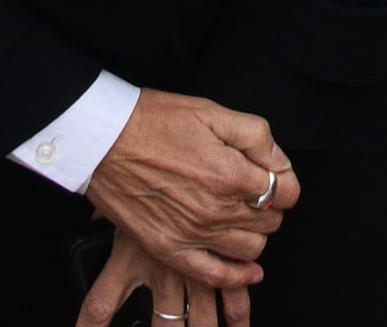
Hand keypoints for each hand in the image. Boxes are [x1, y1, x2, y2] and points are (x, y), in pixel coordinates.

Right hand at [82, 92, 288, 308]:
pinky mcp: (170, 249)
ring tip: (240, 216)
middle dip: (270, 205)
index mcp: (230, 173)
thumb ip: (256, 135)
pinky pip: (216, 275)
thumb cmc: (153, 120)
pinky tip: (247, 269)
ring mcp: (193, 234)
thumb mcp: (210, 111)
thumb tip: (280, 162)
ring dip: (254, 233)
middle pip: (270, 220)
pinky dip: (238, 276)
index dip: (284, 180)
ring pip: (250, 248)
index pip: (286, 192)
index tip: (272, 174)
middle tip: (252, 190)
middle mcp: (216, 209)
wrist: (101, 140)